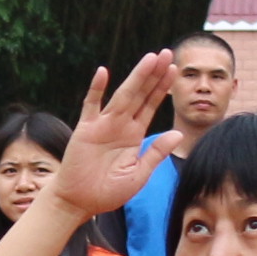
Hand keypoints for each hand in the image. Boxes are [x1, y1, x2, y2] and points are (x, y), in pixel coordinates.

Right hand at [47, 56, 180, 219]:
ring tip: (150, 58)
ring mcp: (102, 125)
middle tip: (167, 53)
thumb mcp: (139, 175)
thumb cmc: (107, 192)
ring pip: (124, 95)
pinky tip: (103, 72)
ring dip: (137, 76)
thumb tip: (177, 133)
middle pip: (141, 94)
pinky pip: (91, 105)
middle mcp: (120, 125)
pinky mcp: (85, 130)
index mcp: (134, 135)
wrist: (79, 202)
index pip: (151, 105)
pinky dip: (96, 89)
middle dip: (154, 74)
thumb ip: (156, 153)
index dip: (163, 87)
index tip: (174, 69)